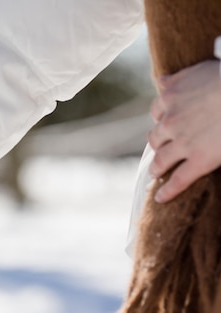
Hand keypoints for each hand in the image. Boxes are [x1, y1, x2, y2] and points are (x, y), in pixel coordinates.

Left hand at [147, 60, 220, 202]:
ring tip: (155, 173)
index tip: (164, 124)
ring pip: (161, 159)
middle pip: (156, 136)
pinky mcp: (199, 160)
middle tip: (161, 150)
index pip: (157, 111)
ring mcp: (183, 142)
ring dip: (157, 167)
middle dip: (158, 143)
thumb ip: (179, 77)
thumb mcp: (200, 70)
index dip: (161, 118)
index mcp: (170, 97)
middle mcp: (170, 120)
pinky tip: (160, 198)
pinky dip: (168, 191)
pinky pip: (178, 179)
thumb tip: (161, 80)